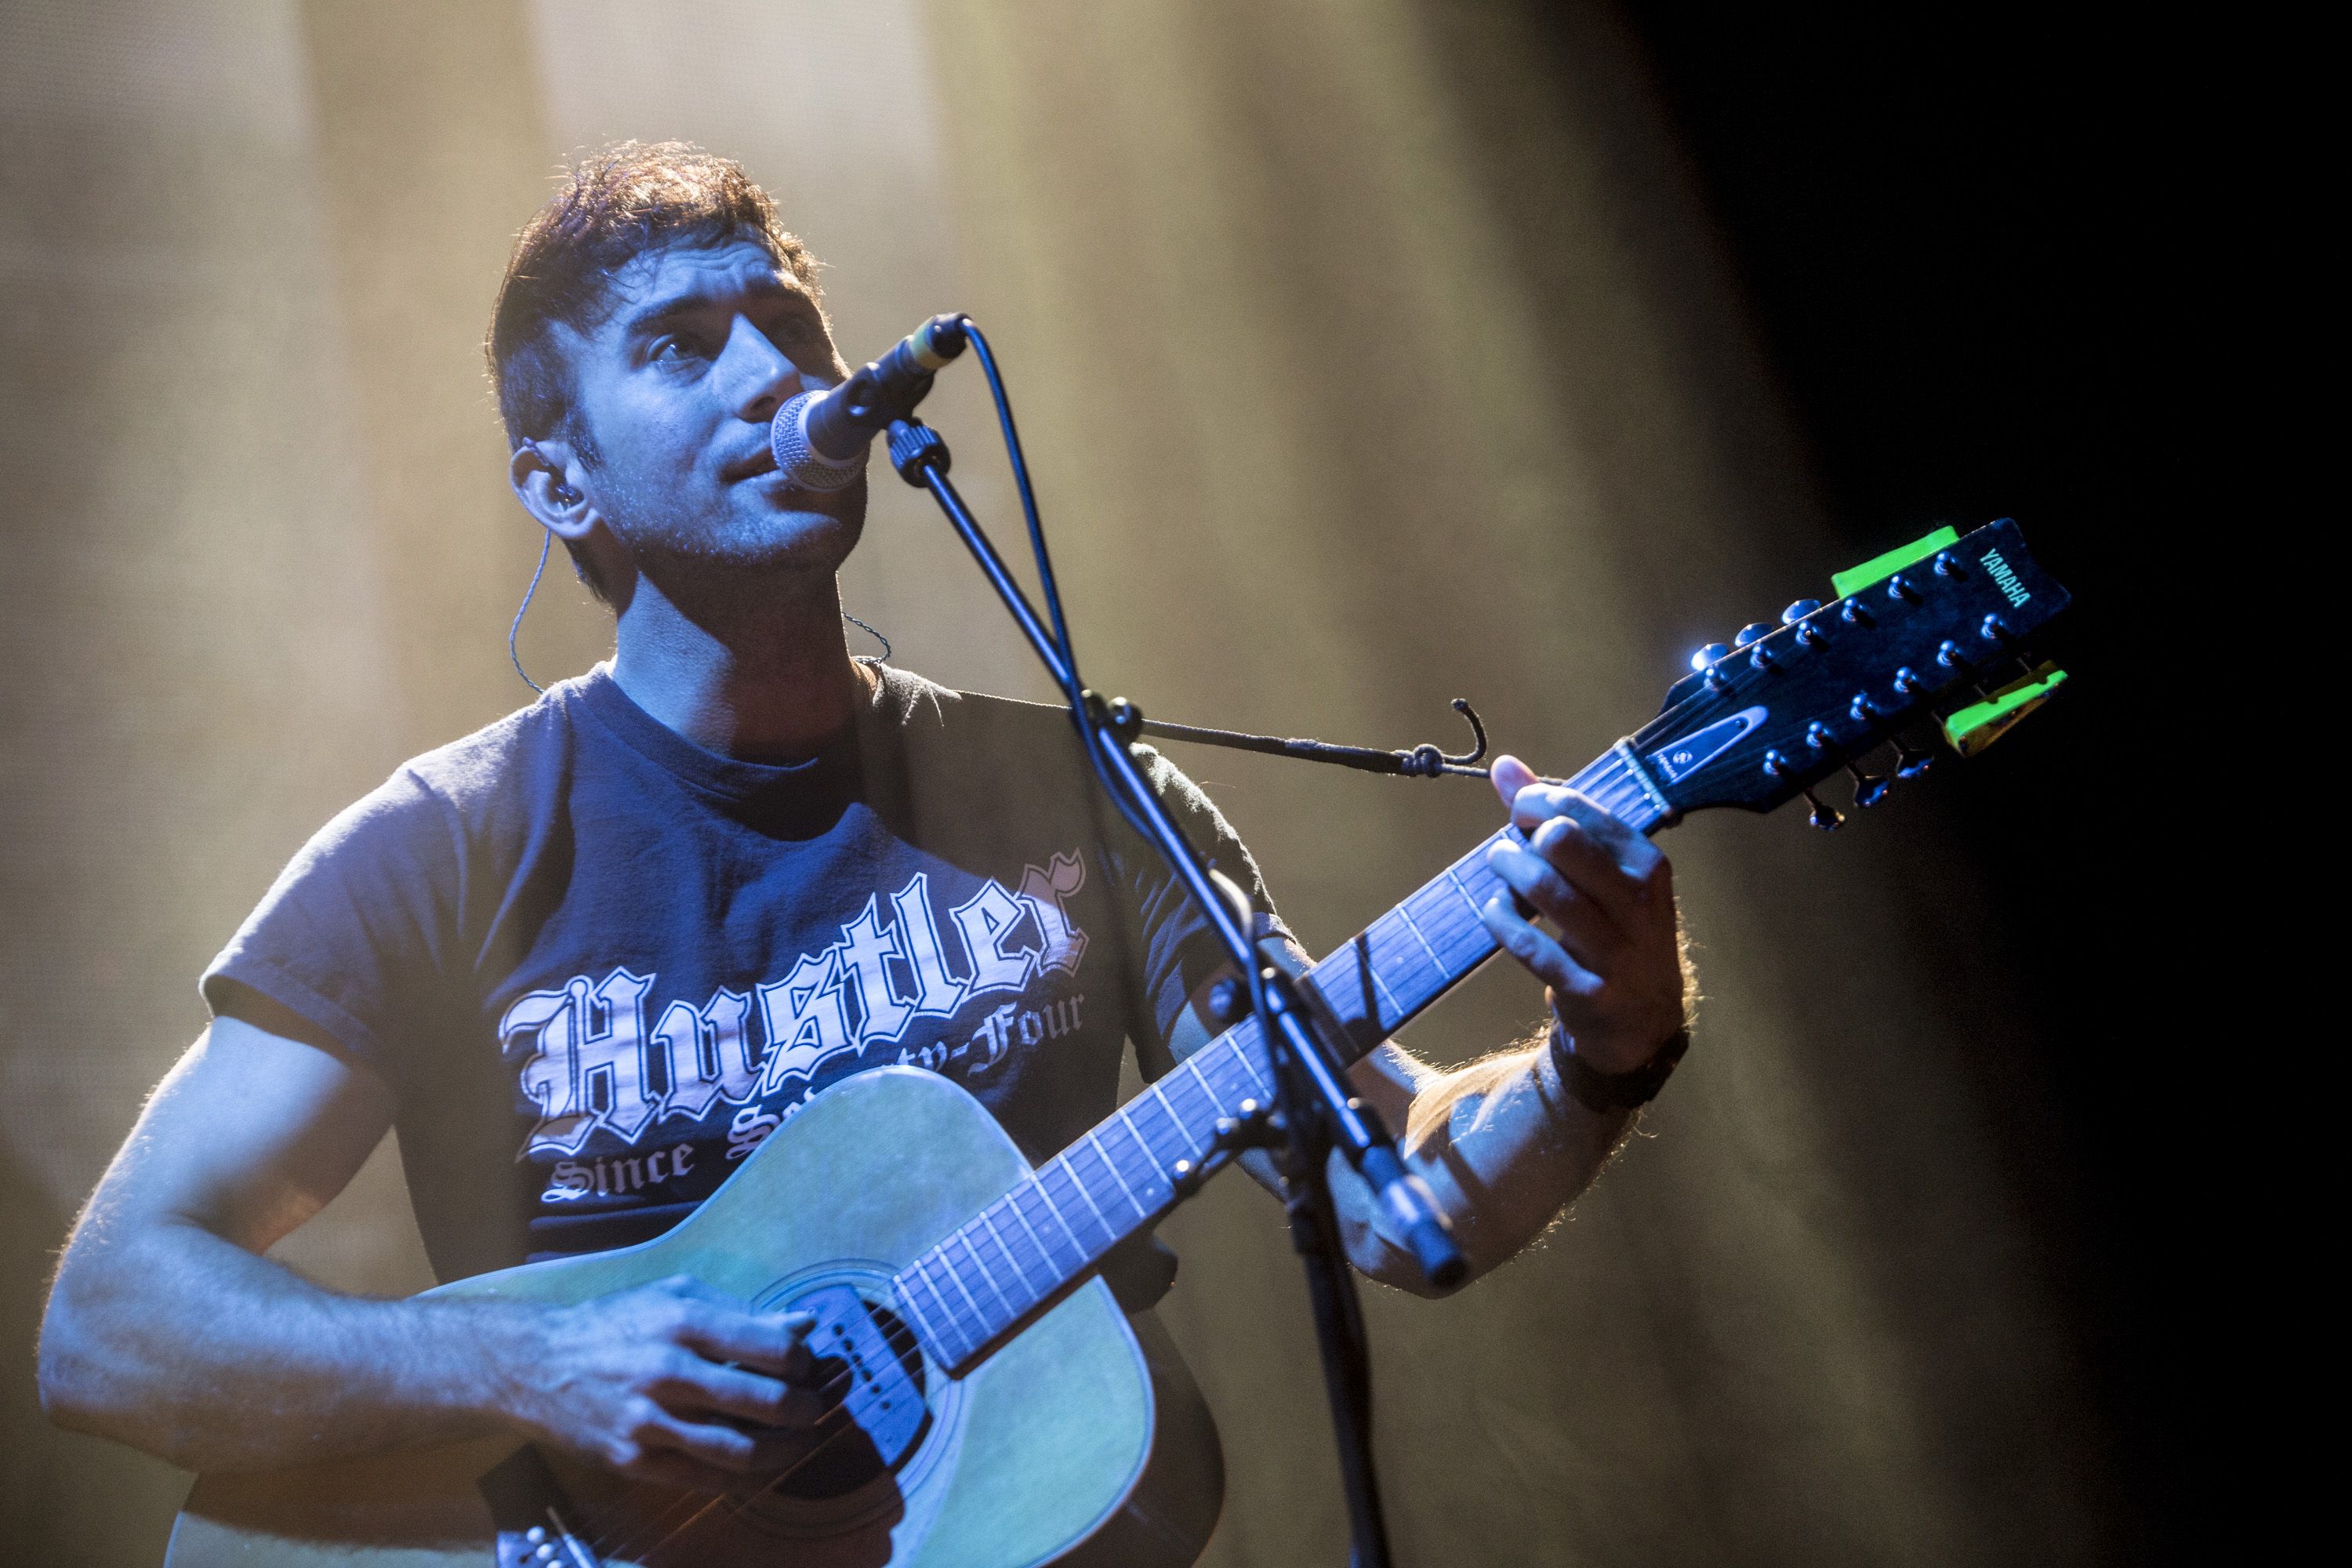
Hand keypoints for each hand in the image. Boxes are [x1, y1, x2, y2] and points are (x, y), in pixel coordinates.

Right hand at [495, 1274, 824, 1495]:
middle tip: (815, 1410)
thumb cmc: (614, 1323)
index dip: (804, 1364)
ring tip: (798, 1443)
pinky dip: (742, 1476)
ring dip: (784, 1451)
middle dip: (806, 1411)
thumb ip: (741, 1311)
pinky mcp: (633, 1460)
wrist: (536, 1364)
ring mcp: (649, 1421)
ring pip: (741, 1450)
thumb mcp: (675, 1296)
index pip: (773, 1350)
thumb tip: (804, 1325)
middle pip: (766, 1403)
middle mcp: (668, 1371)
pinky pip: (705, 1478)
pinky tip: (756, 1464)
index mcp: (684, 1322)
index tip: (808, 1369)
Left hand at [1479, 755, 1684, 1078]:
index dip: (1535, 803)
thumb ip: (1555, 816)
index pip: (1580, 810)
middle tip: (1509, 848)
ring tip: (1500, 873)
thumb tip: (1503, 766)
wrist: (1641, 1022)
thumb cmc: (1613, 929)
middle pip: (1563, 841)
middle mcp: (1639, 904)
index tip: (1521, 816)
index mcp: (1647, 865)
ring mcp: (1617, 950)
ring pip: (1543, 888)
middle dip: (1521, 835)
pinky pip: (1529, 945)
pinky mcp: (1589, 990)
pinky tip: (1497, 913)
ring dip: (1506, 872)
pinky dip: (1500, 920)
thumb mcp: (1602, 872)